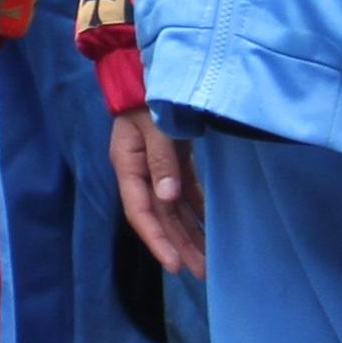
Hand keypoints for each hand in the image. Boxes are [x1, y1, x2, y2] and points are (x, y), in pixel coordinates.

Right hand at [109, 104, 204, 277]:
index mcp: (128, 165)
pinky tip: (213, 226)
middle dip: (179, 246)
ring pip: (174, 210)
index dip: (157, 240)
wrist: (146, 69)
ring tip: (210, 261)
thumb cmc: (146, 94)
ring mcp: (157, 169)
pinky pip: (186, 193)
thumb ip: (160, 159)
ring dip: (190, 234)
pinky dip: (199, 210)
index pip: (141, 212)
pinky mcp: (173, 161)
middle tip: (202, 273)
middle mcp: (141, 173)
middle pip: (160, 218)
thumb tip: (168, 198)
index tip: (174, 265)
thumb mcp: (152, 124)